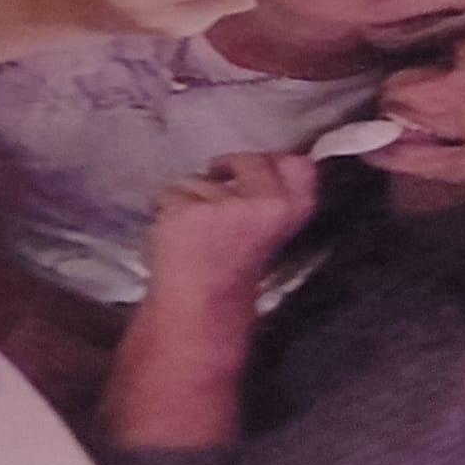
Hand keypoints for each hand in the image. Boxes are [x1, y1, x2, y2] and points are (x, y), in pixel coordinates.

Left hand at [147, 152, 320, 296]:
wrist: (202, 308)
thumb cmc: (234, 263)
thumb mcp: (270, 227)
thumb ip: (276, 192)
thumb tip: (269, 155)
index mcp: (290, 209)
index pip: (298, 163)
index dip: (272, 163)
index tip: (254, 174)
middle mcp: (264, 203)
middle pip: (247, 158)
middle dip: (228, 169)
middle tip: (217, 201)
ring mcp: (223, 206)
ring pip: (201, 178)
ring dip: (193, 199)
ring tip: (198, 233)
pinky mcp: (187, 211)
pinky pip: (170, 192)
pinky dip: (166, 210)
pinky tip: (176, 237)